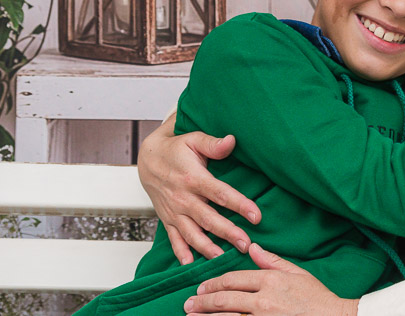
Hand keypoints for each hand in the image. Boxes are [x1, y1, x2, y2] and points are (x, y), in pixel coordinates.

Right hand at [137, 115, 260, 263]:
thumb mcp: (194, 139)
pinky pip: (174, 239)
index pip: (220, 193)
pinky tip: (190, 264)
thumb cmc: (176, 149)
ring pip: (192, 233)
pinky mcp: (167, 219)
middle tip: (246, 245)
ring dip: (208, 248)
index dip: (239, 205)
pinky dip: (181, 252)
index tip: (256, 216)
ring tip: (223, 259)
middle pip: (208, 219)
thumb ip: (213, 144)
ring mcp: (174, 211)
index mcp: (193, 178)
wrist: (147, 159)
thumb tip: (232, 140)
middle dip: (228, 233)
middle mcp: (183, 198)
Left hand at [183, 243, 357, 314]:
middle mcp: (264, 300)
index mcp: (271, 280)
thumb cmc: (317, 298)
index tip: (202, 287)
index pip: (234, 279)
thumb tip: (252, 247)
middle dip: (203, 301)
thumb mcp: (297, 274)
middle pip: (225, 299)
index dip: (214, 283)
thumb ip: (272, 261)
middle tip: (189, 303)